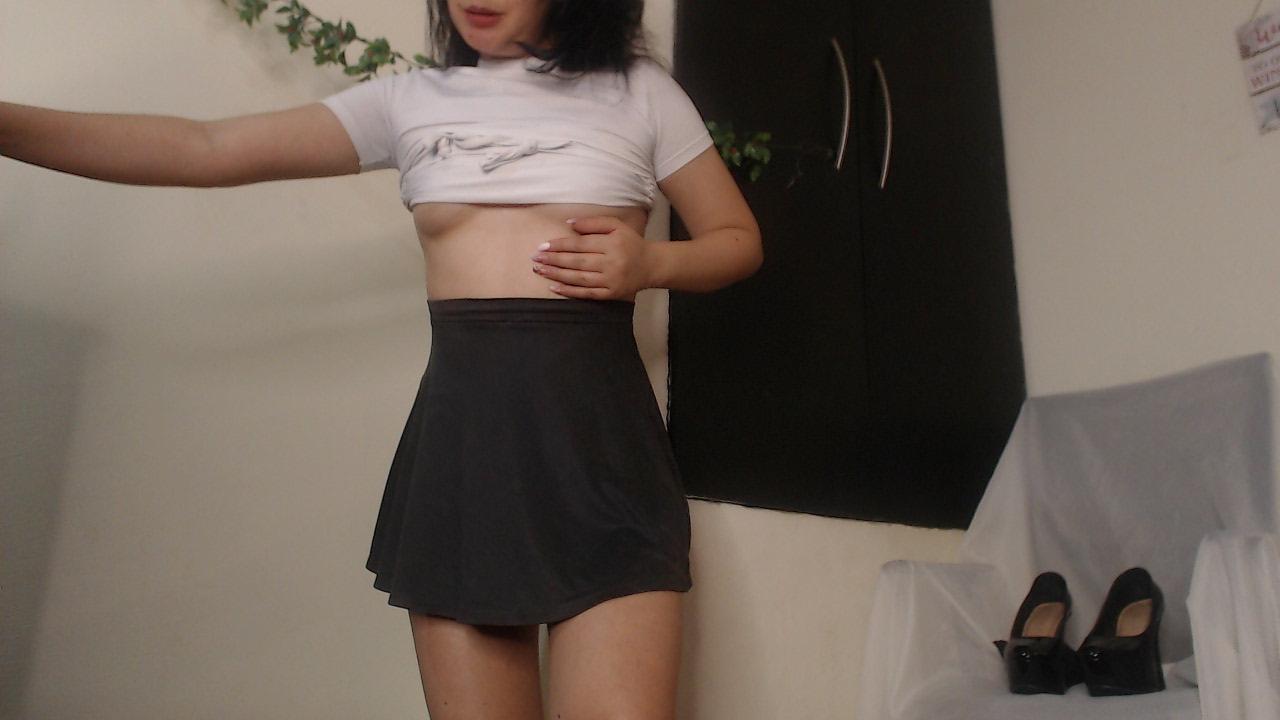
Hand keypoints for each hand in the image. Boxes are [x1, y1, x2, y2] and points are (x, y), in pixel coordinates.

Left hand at [530, 216, 654, 299]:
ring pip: (579, 278)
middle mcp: (611, 262)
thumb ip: (594, 223)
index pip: (580, 244)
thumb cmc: (630, 242)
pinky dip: (570, 291)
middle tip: (535, 259)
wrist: (651, 265)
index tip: (542, 246)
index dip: (560, 245)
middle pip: (577, 262)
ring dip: (557, 275)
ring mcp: (611, 280)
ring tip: (540, 271)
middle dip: (554, 260)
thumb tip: (569, 223)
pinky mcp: (611, 294)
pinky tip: (555, 287)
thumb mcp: (616, 226)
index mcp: (612, 243)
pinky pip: (587, 293)